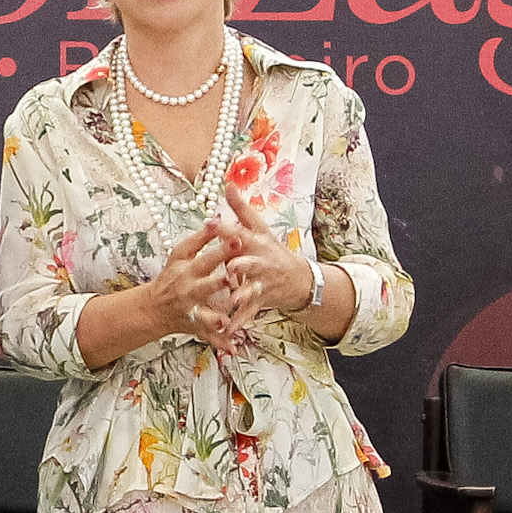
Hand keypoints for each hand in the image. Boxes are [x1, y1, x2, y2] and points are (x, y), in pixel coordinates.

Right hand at [143, 222, 250, 345]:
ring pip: (205, 315)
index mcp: (188, 270)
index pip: (206, 256)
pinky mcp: (195, 326)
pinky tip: (232, 348)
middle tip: (233, 276)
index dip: (222, 248)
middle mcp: (189, 290)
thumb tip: (217, 218)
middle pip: (205, 285)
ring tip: (226, 320)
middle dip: (218, 282)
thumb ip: (200, 238)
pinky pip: (208, 336)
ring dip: (215, 318)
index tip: (238, 238)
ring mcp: (191, 310)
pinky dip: (219, 343)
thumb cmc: (171, 277)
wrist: (153, 307)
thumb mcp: (181, 254)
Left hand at [211, 181, 316, 320]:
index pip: (240, 233)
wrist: (298, 278)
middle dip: (241, 264)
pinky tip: (229, 329)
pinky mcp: (260, 300)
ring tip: (232, 300)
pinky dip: (239, 321)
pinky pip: (248, 312)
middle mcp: (259, 262)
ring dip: (242, 294)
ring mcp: (261, 282)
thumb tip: (228, 183)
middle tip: (231, 267)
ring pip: (250, 288)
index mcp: (255, 242)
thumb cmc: (271, 249)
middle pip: (249, 262)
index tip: (213, 223)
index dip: (228, 229)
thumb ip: (240, 208)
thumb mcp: (258, 227)